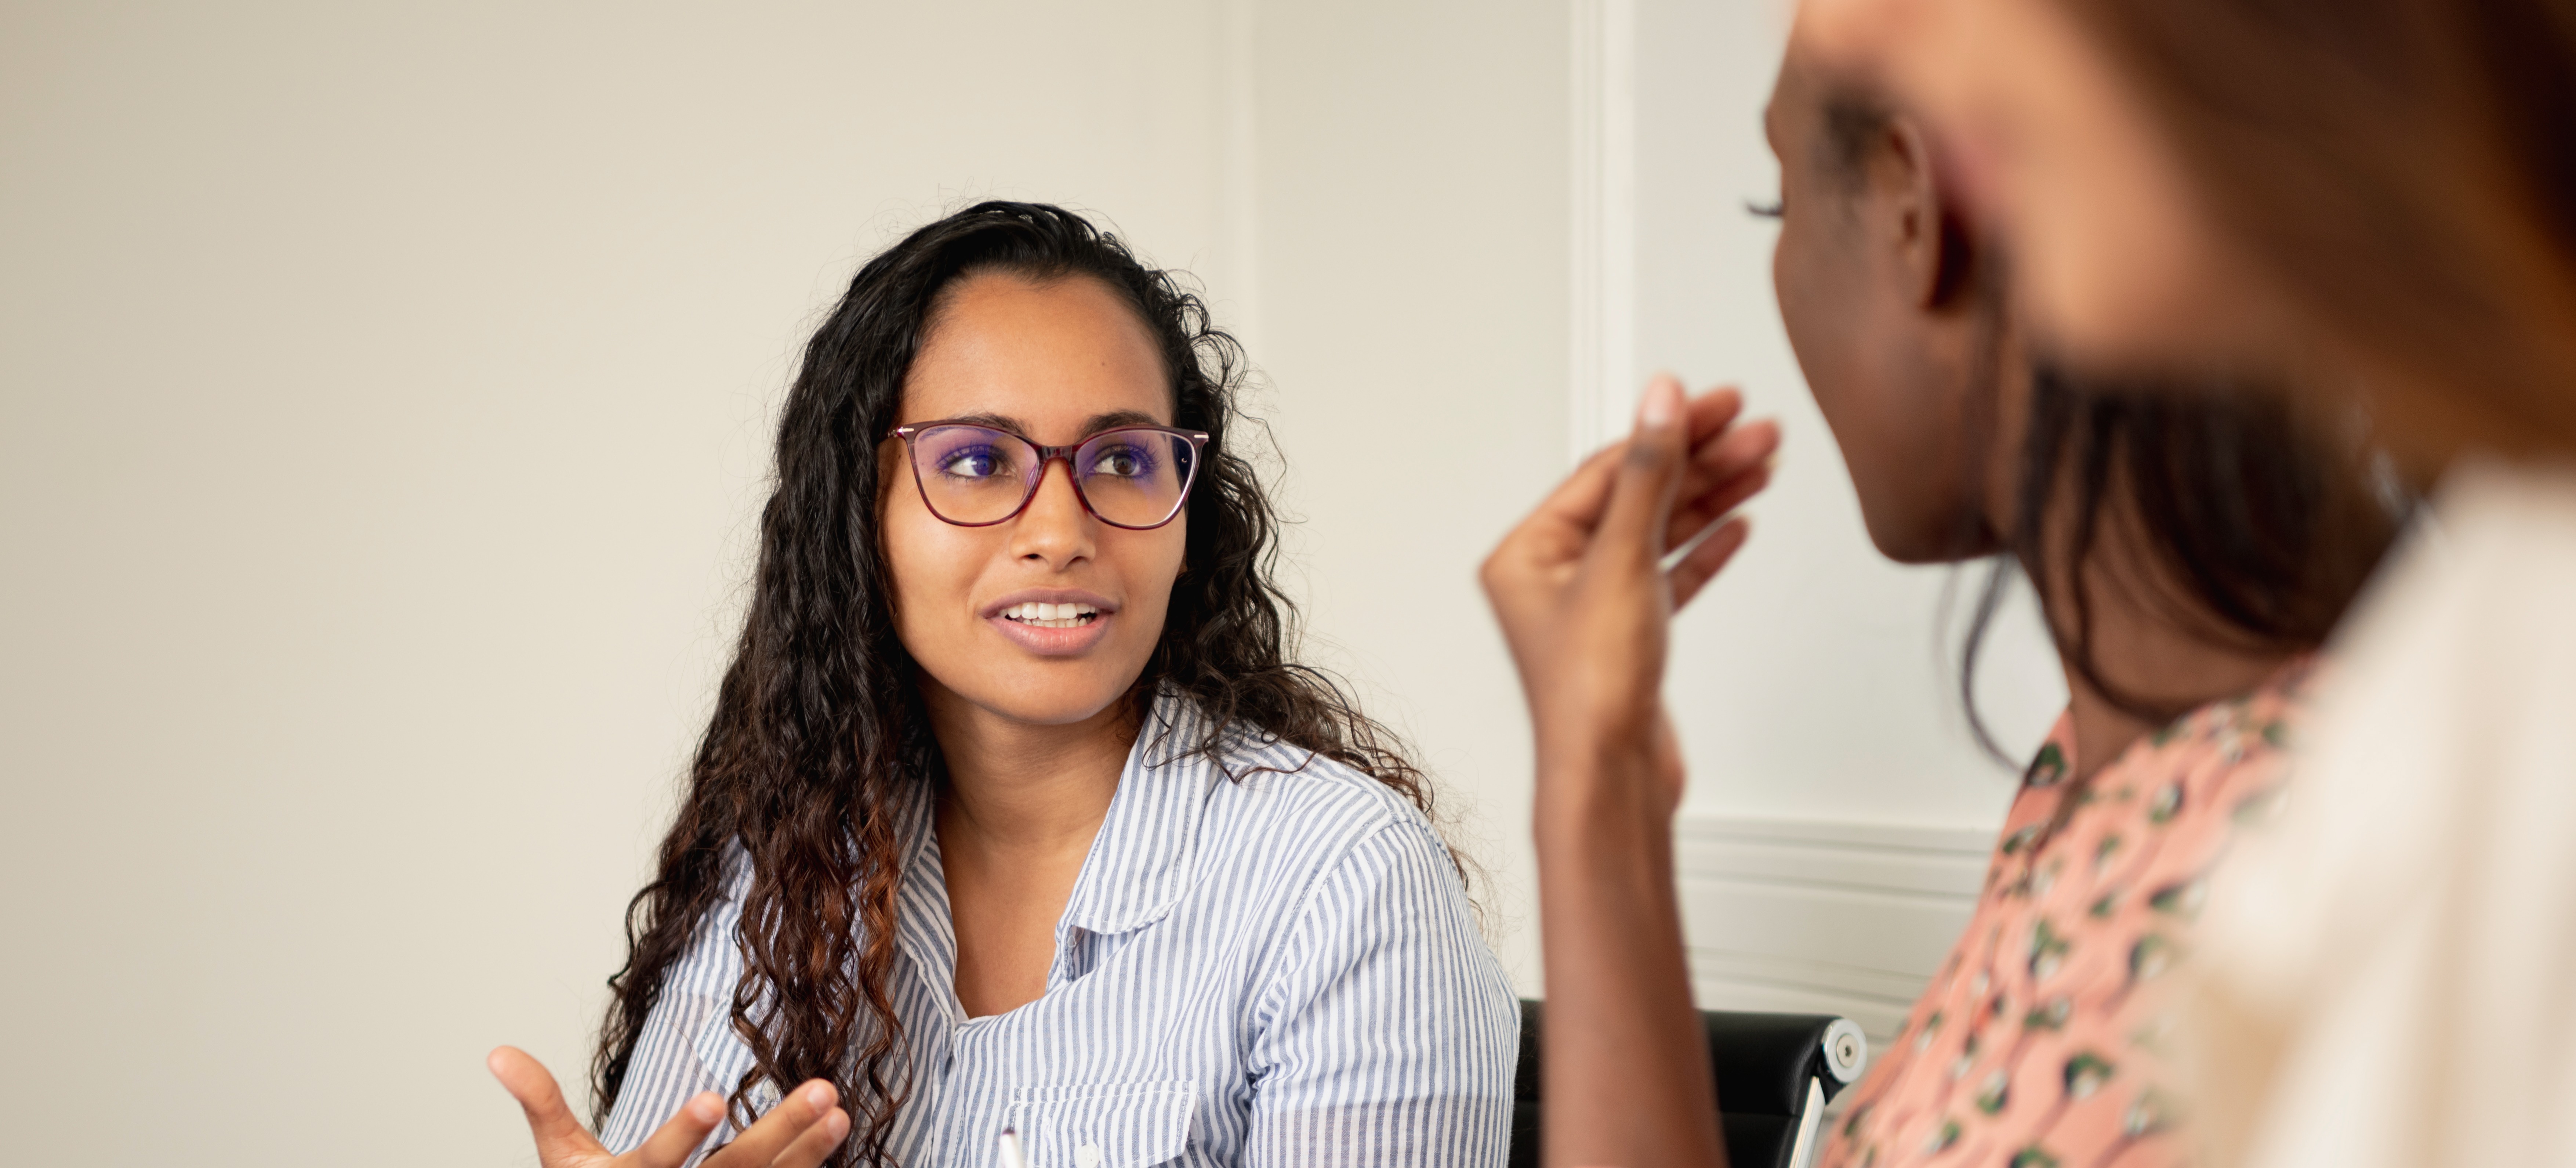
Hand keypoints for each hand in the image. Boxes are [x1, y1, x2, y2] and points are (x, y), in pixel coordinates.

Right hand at [488, 1046, 849, 1167]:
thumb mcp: (563, 1162)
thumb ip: (541, 1106)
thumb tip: (498, 1053)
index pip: (659, 1160)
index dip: (684, 1133)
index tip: (716, 1097)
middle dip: (778, 1134)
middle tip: (823, 1093)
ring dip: (807, 1151)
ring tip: (840, 1110)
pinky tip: (837, 1138)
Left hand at [1479, 375, 1776, 810]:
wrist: (1612, 776)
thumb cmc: (1593, 687)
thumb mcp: (1621, 559)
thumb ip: (1646, 475)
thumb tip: (1659, 401)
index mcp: (1527, 552)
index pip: (1608, 470)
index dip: (1668, 431)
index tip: (1721, 403)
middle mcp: (1553, 577)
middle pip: (1638, 496)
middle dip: (1701, 461)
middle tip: (1760, 431)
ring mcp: (1592, 608)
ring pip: (1659, 533)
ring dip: (1711, 497)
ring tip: (1764, 463)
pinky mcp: (1628, 639)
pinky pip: (1669, 576)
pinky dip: (1704, 549)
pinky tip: (1739, 523)